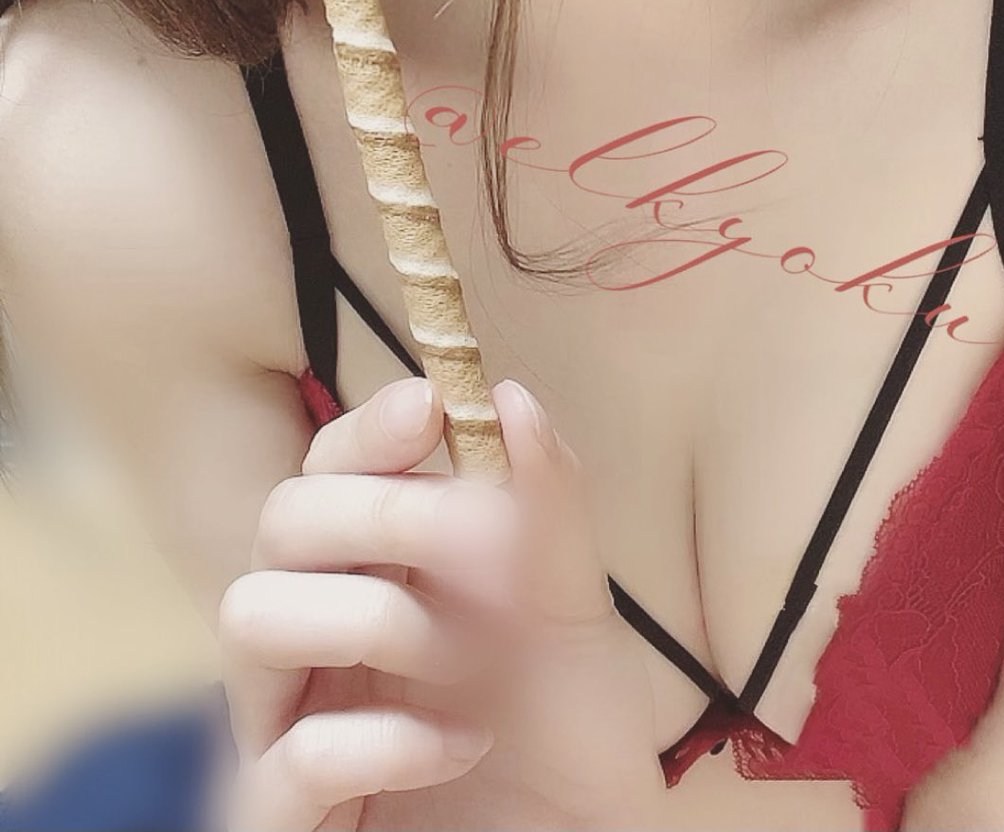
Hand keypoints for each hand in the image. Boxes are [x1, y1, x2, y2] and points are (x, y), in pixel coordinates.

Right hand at [219, 376, 665, 831]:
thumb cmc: (562, 726)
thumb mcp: (570, 607)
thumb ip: (547, 505)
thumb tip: (511, 397)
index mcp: (375, 567)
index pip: (332, 470)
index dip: (369, 430)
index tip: (430, 407)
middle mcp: (321, 631)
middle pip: (282, 519)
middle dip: (383, 512)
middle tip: (476, 540)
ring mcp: (293, 719)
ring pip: (250, 614)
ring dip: (372, 616)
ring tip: (460, 660)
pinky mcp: (288, 815)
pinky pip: (287, 759)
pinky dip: (383, 740)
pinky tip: (459, 744)